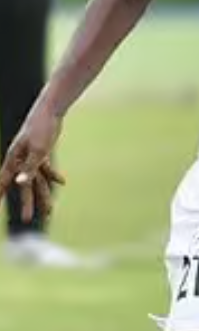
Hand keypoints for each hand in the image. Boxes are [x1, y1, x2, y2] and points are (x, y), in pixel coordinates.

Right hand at [0, 105, 64, 223]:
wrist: (50, 111)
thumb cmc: (41, 129)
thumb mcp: (37, 151)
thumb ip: (29, 168)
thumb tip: (19, 183)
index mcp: (15, 159)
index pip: (5, 180)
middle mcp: (21, 160)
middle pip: (24, 186)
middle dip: (27, 203)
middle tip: (27, 219)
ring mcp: (31, 157)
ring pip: (37, 181)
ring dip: (43, 195)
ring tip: (49, 212)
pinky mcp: (41, 153)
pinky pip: (45, 169)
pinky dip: (53, 176)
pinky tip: (62, 182)